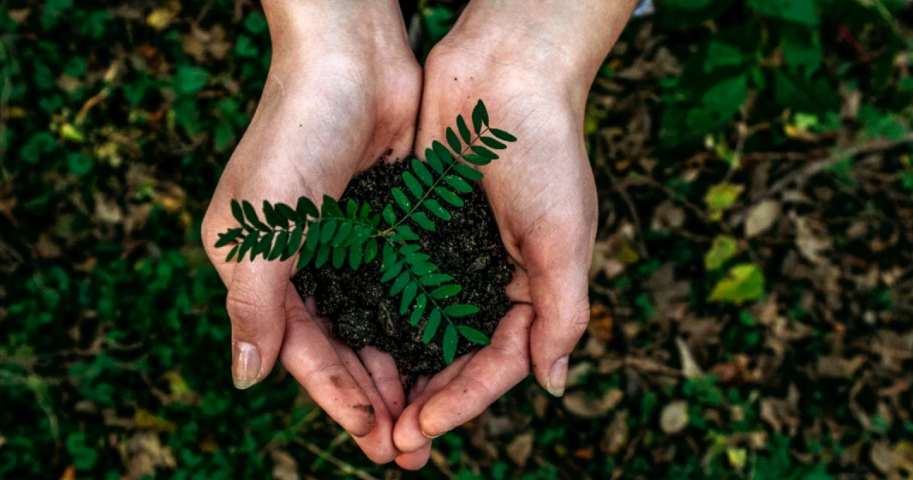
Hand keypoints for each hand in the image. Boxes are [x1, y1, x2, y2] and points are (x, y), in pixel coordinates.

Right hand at [200, 0, 419, 462]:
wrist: (352, 54)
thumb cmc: (296, 132)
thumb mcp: (263, 225)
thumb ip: (253, 304)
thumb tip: (245, 380)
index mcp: (255, 266)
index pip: (298, 349)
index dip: (335, 396)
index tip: (374, 437)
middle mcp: (296, 261)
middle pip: (337, 347)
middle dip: (371, 399)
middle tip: (409, 449)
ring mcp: (341, 243)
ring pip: (372, 325)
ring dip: (397, 371)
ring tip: (429, 417)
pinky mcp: (382, 224)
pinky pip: (400, 289)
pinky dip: (417, 325)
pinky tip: (443, 356)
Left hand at [390, 0, 636, 467]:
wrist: (504, 71)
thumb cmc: (545, 151)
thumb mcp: (564, 238)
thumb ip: (562, 313)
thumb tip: (553, 386)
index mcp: (532, 289)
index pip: (496, 364)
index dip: (461, 402)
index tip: (420, 430)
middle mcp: (489, 280)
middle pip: (454, 358)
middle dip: (424, 403)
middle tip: (388, 445)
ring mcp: (450, 256)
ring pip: (418, 330)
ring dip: (395, 372)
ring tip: (365, 412)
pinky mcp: (415, 228)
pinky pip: (392, 285)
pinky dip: (374, 317)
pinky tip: (348, 345)